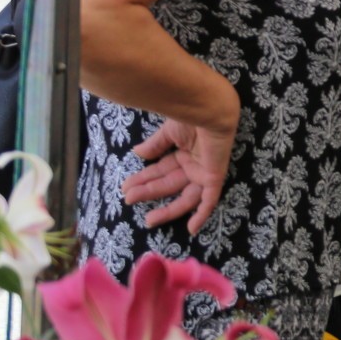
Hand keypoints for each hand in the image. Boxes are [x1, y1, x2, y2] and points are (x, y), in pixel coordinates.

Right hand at [121, 106, 238, 233]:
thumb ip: (156, 145)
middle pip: (170, 185)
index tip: (125, 187)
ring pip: (186, 197)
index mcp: (184, 153)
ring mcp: (205, 172)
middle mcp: (194, 165)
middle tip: (129, 199)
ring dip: (168, 209)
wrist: (209, 110)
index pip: (161, 171)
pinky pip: (210, 200)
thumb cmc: (191, 116)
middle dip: (149, 192)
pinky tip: (191, 229)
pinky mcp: (215, 177)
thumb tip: (138, 154)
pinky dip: (202, 214)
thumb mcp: (169, 132)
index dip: (144, 180)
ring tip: (149, 220)